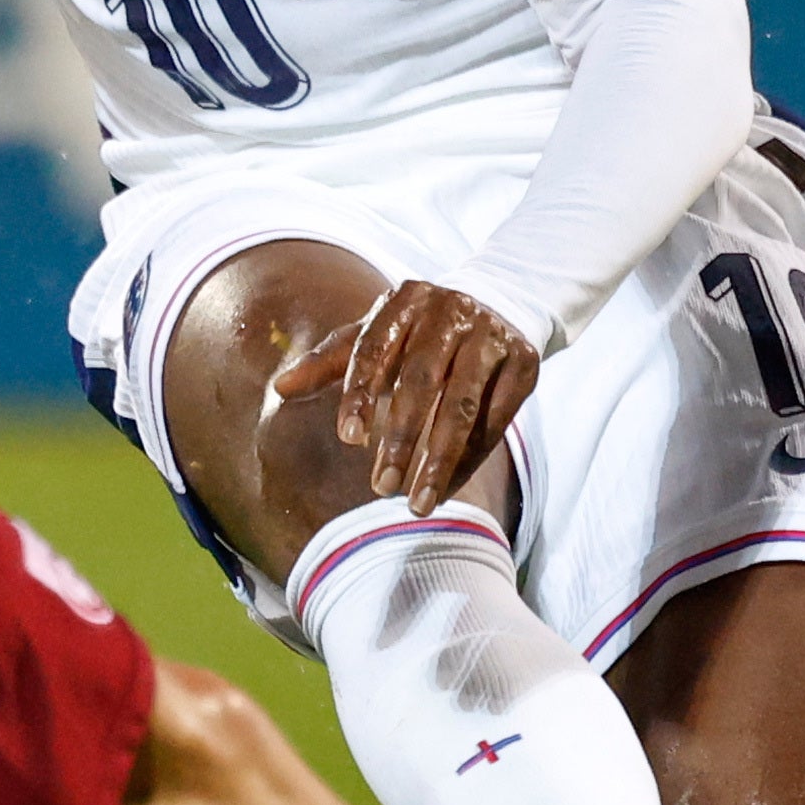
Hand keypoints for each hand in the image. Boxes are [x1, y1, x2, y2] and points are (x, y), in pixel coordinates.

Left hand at [271, 278, 543, 513]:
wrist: (499, 301)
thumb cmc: (418, 329)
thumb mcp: (374, 334)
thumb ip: (330, 361)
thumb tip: (280, 387)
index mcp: (404, 300)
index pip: (373, 349)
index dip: (360, 395)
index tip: (349, 440)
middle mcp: (449, 312)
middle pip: (420, 382)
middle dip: (400, 439)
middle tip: (380, 488)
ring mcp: (490, 336)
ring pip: (462, 408)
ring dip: (439, 461)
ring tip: (418, 504)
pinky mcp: (524, 361)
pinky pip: (495, 420)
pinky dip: (471, 458)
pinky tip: (448, 486)